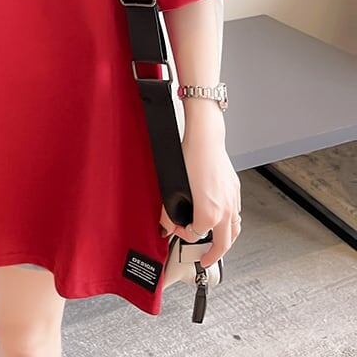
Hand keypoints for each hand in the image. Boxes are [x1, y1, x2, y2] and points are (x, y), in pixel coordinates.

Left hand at [158, 125, 241, 268]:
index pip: (196, 236)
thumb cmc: (190, 158)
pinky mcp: (235, 191)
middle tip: (204, 261)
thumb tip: (165, 223)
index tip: (174, 228)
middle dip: (212, 256)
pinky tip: (223, 221)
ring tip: (218, 246)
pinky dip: (231, 225)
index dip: (182, 235)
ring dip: (226, 242)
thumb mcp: (172, 186)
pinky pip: (236, 216)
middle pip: (223, 244)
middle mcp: (225, 211)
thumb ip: (168, 210)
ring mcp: (233, 201)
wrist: (205, 140)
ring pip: (234, 231)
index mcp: (209, 213)